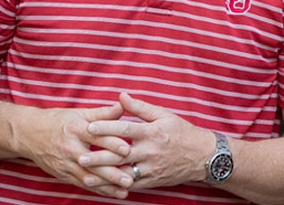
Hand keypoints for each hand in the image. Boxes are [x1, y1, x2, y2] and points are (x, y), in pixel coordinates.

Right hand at [12, 102, 131, 198]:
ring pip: (88, 177)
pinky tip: (111, 193)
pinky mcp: (62, 174)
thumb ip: (103, 113)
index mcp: (76, 130)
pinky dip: (97, 190)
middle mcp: (70, 148)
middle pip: (94, 162)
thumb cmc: (57, 121)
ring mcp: (65, 164)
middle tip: (130, 179)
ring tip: (124, 191)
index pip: (96, 137)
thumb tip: (123, 106)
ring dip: (107, 186)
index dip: (112, 143)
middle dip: (112, 173)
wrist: (28, 133)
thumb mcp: (79, 114)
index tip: (128, 150)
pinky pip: (81, 184)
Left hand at [81, 93, 218, 189]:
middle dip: (99, 157)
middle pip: (120, 154)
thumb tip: (121, 96)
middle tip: (80, 156)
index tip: (89, 127)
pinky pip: (132, 184)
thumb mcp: (164, 115)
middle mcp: (150, 151)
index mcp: (152, 132)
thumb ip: (140, 107)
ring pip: (123, 173)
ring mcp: (151, 168)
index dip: (107, 127)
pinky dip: (116, 186)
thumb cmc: (183, 132)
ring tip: (85, 177)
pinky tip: (103, 187)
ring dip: (103, 177)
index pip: (126, 128)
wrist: (204, 157)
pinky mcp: (152, 181)